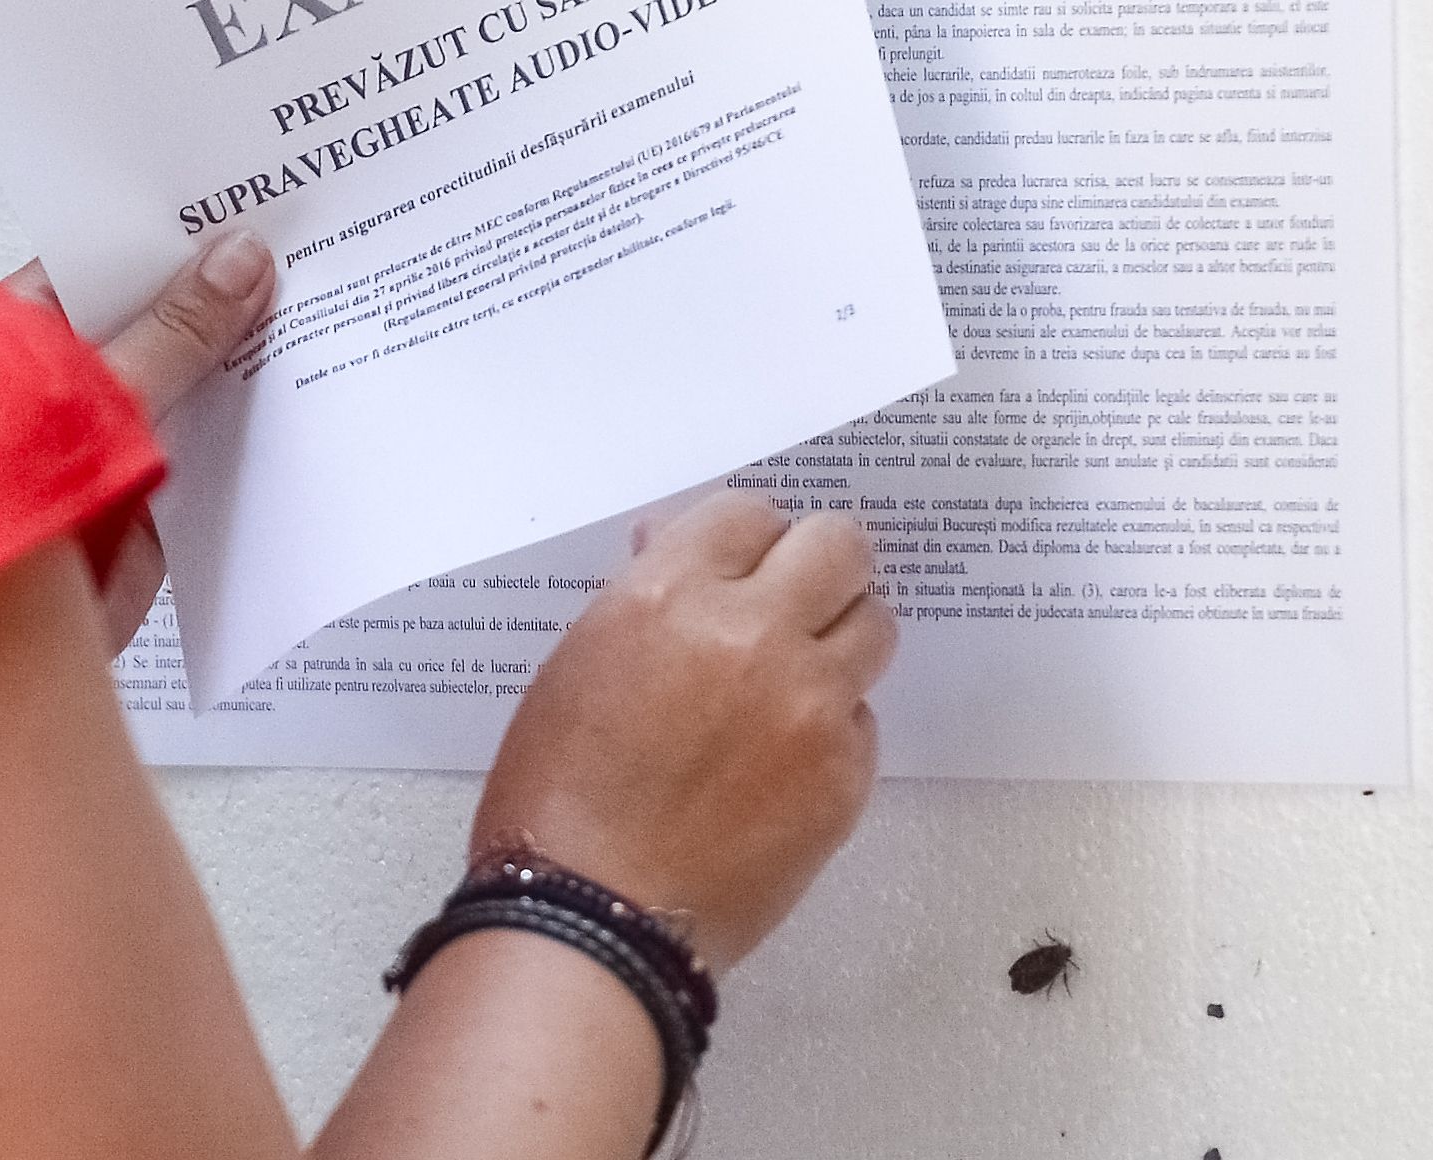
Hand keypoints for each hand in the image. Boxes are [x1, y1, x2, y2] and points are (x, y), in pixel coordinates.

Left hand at [2, 233, 275, 655]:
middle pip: (152, 321)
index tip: (237, 201)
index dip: (169, 235)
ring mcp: (102, 440)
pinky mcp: (142, 501)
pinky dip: (244, 430)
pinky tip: (299, 396)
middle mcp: (60, 380)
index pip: (104, 259)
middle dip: (216, 297)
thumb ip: (177, 331)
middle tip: (296, 245)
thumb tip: (237, 261)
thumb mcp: (104, 392)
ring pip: (183, 385)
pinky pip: (203, 448)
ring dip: (236, 363)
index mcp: (19, 330)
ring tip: (316, 305)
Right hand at [466, 493, 894, 970]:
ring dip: (838, 638)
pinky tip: (780, 762)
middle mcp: (753, 633)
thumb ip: (644, 597)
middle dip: (817, 564)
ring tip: (793, 679)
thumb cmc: (557, 795)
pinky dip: (832, 727)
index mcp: (669, 593)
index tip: (739, 564)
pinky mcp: (844, 778)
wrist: (593, 919)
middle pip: (839, 546)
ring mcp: (810, 707)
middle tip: (792, 598)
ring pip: (874, 625)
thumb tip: (675, 548)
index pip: (749, 513)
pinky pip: (863, 720)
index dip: (745, 538)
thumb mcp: (578, 664)